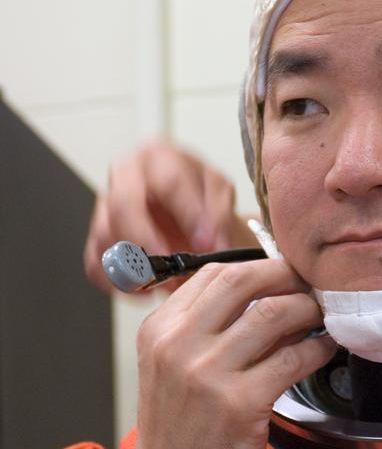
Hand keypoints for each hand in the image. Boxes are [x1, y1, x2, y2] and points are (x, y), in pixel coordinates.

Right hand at [84, 140, 254, 291]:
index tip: (204, 242)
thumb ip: (218, 215)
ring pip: (105, 235)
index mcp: (159, 158)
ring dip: (130, 264)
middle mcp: (126, 176)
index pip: (169, 182)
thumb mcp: (220, 196)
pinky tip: (142, 290)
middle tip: (167, 264)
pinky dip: (116, 282)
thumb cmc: (200, 197)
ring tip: (158, 281)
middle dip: (146, 239)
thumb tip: (210, 240)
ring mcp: (106, 205)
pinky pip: (95, 262)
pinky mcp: (99, 235)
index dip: (188, 214)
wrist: (188, 213)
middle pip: (123, 205)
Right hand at [123, 257, 335, 448]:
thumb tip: (273, 291)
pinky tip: (326, 348)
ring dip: (309, 309)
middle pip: (244, 280)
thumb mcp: (172, 367)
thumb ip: (209, 327)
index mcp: (160, 329)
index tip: (287, 273)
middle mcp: (178, 344)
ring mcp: (208, 374)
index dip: (260, 265)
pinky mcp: (240, 405)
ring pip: (274, 313)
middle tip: (312, 285)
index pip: (216, 272)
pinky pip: (293, 358)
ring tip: (324, 315)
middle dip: (288, 276)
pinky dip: (318, 347)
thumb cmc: (179, 429)